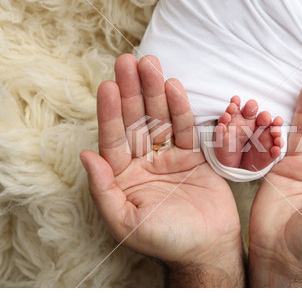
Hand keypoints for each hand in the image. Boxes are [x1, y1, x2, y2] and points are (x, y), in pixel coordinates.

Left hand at [80, 54, 243, 286]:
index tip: (108, 86)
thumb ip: (103, 189)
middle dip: (132, 91)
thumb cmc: (165, 241)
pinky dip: (181, 109)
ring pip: (160, 119)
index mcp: (123, 177)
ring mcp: (169, 157)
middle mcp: (144, 162)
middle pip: (136, 121)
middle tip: (129, 61)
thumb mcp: (126, 222)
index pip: (113, 139)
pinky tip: (174, 87)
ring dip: (155, 92)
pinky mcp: (194, 157)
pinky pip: (186, 129)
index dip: (110, 112)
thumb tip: (86, 155)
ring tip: (150, 64)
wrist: (207, 249)